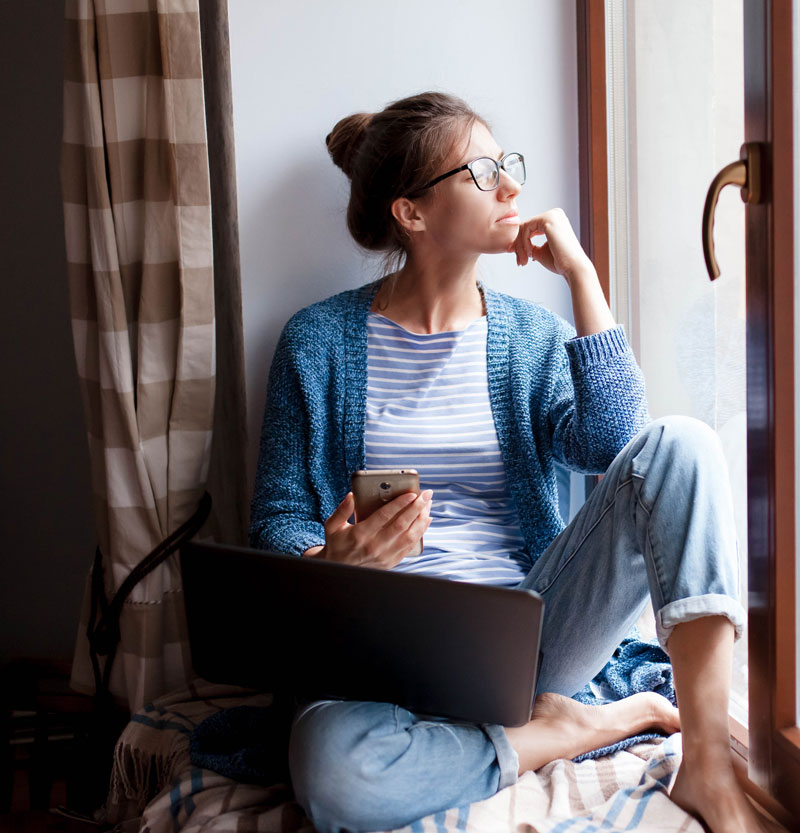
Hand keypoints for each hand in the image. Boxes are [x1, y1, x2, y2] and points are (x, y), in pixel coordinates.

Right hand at [310, 489, 432, 568]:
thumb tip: (352, 495)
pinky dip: (420, 533)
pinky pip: (410, 547)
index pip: (384, 516)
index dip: (400, 503)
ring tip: (428, 505)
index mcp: (361, 534)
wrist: (338, 569)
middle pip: (401, 524)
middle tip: (427, 494)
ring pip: (409, 536)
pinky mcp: (391, 563)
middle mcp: (375, 546)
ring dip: (421, 520)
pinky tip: (425, 521)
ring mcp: (384, 556)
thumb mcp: (332, 526)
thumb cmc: (337, 544)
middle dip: (417, 508)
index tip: (411, 493)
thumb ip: (342, 510)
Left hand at [508, 208, 592, 282]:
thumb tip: (515, 245)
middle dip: (519, 245)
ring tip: (524, 260)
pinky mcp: (547, 218)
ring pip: (524, 227)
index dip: (520, 243)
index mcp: (554, 220)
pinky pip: (526, 228)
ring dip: (520, 246)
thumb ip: (529, 245)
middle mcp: (554, 214)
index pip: (530, 228)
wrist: (573, 267)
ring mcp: (552, 214)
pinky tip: (530, 253)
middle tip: (519, 261)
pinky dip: (524, 242)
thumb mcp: (540, 251)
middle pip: (525, 226)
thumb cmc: (560, 262)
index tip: (518, 258)